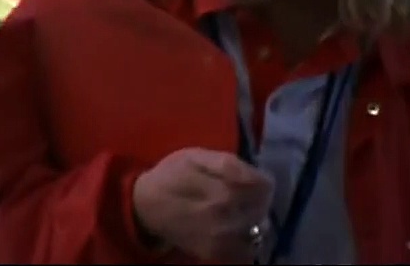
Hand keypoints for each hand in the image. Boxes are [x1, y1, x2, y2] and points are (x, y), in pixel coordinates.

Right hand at [132, 148, 273, 261]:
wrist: (145, 206)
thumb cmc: (171, 175)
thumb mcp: (195, 155)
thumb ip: (227, 162)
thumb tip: (253, 174)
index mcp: (222, 186)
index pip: (264, 186)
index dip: (261, 179)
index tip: (248, 178)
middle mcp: (226, 214)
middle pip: (263, 207)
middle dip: (257, 199)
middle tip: (240, 194)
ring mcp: (221, 237)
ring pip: (258, 229)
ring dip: (252, 219)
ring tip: (234, 211)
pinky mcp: (216, 253)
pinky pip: (247, 250)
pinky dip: (244, 239)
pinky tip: (230, 229)